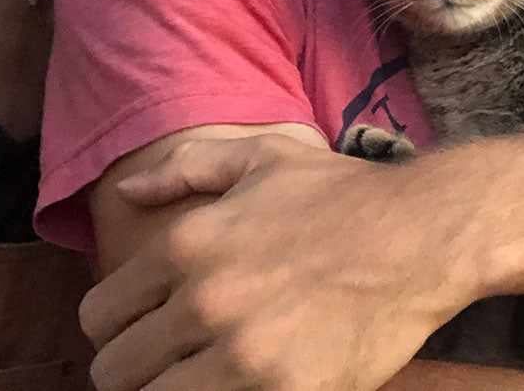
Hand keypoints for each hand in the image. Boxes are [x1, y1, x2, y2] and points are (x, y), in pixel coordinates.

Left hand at [81, 135, 465, 390]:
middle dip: (136, 368)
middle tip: (172, 360)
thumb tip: (126, 192)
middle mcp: (204, 301)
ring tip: (204, 375)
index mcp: (188, 244)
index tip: (142, 328)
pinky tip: (244, 383)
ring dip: (173, 389)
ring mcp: (243, 355)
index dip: (115, 325)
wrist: (423, 235)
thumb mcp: (263, 156)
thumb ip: (185, 169)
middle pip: (116, 371)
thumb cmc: (343, 193)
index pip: (100, 314)